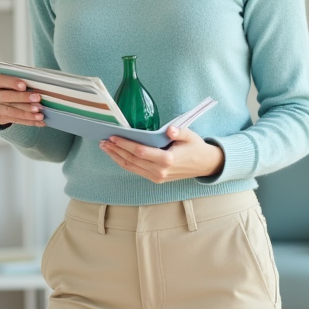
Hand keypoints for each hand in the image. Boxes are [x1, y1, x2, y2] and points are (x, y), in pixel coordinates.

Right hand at [0, 73, 45, 127]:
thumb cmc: (5, 86)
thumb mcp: (7, 81)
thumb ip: (17, 81)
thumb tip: (37, 85)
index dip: (12, 82)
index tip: (24, 86)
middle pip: (6, 97)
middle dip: (23, 98)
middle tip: (38, 99)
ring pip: (11, 111)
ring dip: (27, 113)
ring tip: (40, 114)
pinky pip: (15, 120)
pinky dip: (29, 121)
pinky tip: (39, 121)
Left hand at [99, 126, 224, 183]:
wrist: (204, 165)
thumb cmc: (196, 147)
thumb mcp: (190, 135)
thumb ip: (179, 132)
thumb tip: (170, 129)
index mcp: (168, 159)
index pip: (141, 152)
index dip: (125, 144)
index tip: (113, 136)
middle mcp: (160, 171)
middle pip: (132, 160)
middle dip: (116, 150)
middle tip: (104, 141)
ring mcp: (157, 177)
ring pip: (131, 167)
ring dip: (117, 157)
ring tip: (105, 147)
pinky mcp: (156, 179)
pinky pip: (136, 171)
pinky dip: (124, 163)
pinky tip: (117, 155)